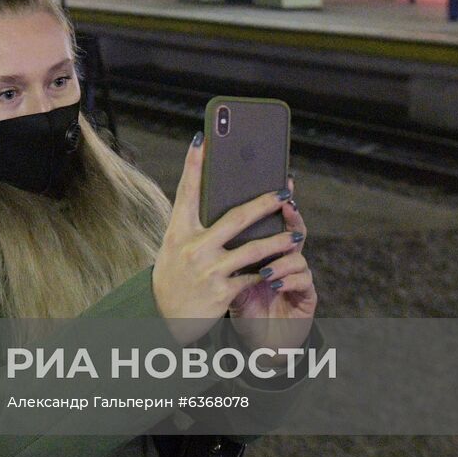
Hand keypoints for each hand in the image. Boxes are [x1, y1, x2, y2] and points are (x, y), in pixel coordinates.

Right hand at [152, 135, 300, 343]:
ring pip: (252, 249)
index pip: (186, 191)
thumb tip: (224, 204)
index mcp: (178, 231)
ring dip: (278, 241)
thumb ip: (195, 228)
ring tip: (295, 235)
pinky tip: (282, 268)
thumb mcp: (174, 248)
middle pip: (235, 218)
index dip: (193, 164)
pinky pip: (252, 278)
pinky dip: (268, 272)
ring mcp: (207, 269)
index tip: (202, 139)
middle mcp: (192, 247)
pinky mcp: (221, 291)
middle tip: (284, 191)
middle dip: (264, 202)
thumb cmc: (173, 276)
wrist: (162, 317)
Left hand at [227, 187, 316, 354]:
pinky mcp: (307, 296)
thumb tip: (197, 221)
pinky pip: (304, 281)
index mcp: (263, 249)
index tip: (273, 179)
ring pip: (298, 255)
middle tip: (283, 201)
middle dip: (288, 213)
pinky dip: (288, 279)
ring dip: (282, 256)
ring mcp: (298, 276)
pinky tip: (273, 280)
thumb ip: (220, 251)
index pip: (268, 220)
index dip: (270, 200)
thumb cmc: (240, 305)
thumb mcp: (226, 276)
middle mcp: (284, 258)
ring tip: (265, 262)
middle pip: (290, 228)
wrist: (256, 342)